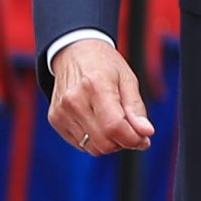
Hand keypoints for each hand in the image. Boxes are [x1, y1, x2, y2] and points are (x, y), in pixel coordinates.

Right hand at [47, 37, 151, 154]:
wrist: (74, 53)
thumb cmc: (104, 65)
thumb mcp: (127, 79)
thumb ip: (136, 108)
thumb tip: (145, 133)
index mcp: (95, 85)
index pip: (114, 127)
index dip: (133, 139)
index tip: (144, 138)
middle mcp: (74, 100)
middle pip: (104, 142)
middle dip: (123, 142)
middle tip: (130, 130)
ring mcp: (62, 111)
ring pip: (93, 148)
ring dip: (109, 143)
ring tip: (113, 123)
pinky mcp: (55, 119)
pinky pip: (81, 145)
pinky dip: (94, 140)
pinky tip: (97, 122)